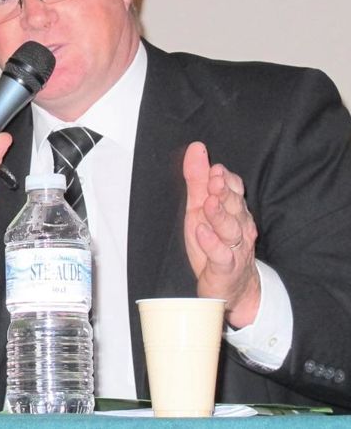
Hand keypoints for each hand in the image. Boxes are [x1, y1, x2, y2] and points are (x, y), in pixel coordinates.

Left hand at [183, 141, 260, 326]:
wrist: (231, 286)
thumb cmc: (215, 244)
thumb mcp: (199, 208)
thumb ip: (197, 180)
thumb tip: (196, 149)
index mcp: (233, 211)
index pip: (234, 190)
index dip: (225, 179)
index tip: (215, 169)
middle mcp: (239, 227)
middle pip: (234, 206)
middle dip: (224, 192)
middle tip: (214, 179)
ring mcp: (234, 248)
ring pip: (230, 229)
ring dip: (219, 214)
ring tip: (208, 203)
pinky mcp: (226, 268)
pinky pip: (221, 255)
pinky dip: (212, 243)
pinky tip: (202, 232)